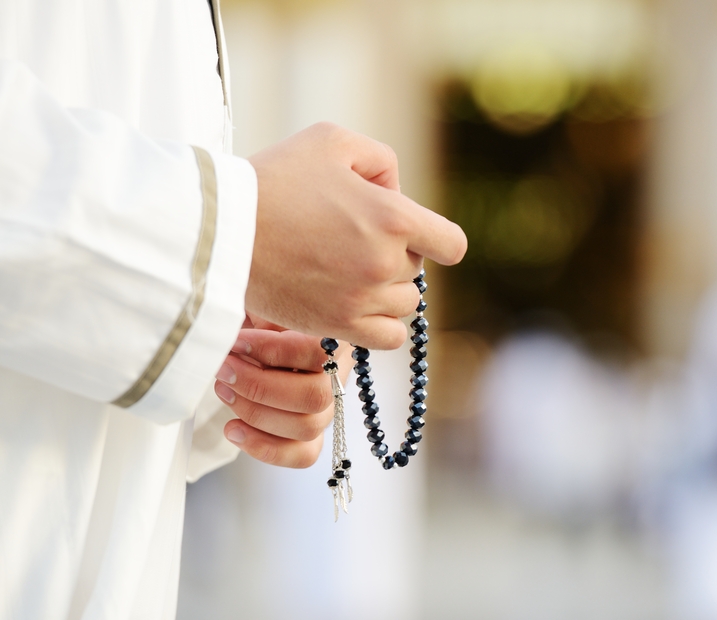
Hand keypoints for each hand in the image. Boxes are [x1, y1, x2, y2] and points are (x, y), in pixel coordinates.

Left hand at [214, 317, 341, 467]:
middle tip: (224, 370)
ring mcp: (327, 406)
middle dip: (259, 387)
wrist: (262, 323)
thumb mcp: (265, 296)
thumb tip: (233, 328)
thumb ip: (261, 307)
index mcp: (333, 336)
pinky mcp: (311, 432)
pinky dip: (265, 448)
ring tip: (223, 391)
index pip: (314, 353)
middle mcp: (338, 373)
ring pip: (307, 427)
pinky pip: (303, 454)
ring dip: (256, 413)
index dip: (270, 351)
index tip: (235, 341)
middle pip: (315, 397)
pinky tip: (234, 429)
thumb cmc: (265, 309)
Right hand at [245, 122, 466, 348]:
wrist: (221, 230)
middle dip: (395, 252)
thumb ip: (380, 161)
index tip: (408, 230)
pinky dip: (380, 324)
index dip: (435, 236)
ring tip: (348, 270)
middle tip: (350, 238)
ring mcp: (363, 299)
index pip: (451, 244)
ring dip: (387, 288)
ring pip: (404, 303)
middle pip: (417, 268)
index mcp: (392, 217)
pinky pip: (388, 338)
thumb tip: (398, 193)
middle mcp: (385, 262)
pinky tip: (356, 304)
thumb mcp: (332, 140)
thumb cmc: (274, 179)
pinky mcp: (338, 326)